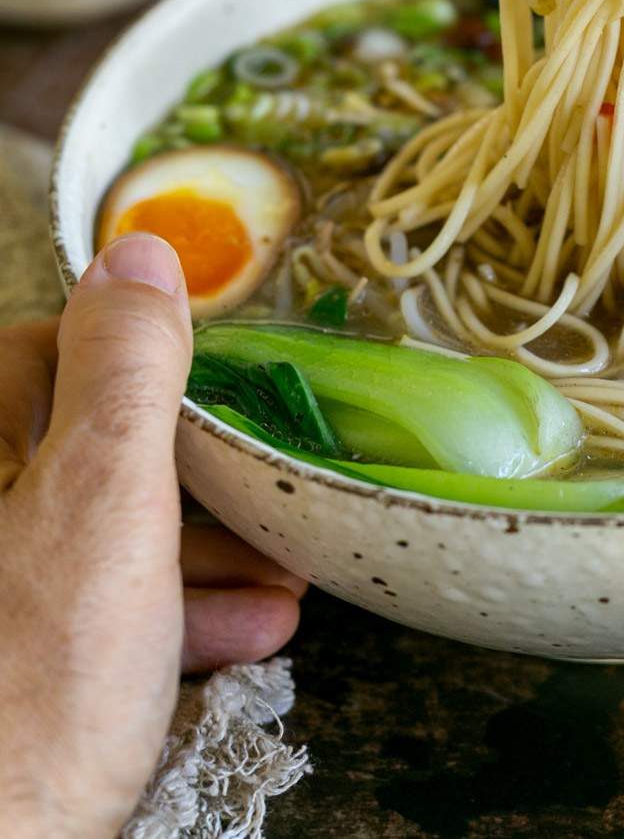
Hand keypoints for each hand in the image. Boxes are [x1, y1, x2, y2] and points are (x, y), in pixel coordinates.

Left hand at [0, 234, 305, 837]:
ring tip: (285, 574)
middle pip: (87, 446)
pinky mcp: (16, 658)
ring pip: (99, 531)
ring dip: (200, 547)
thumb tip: (138, 248)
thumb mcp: (105, 499)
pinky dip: (169, 612)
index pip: (49, 350)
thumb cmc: (34, 687)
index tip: (218, 394)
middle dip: (193, 471)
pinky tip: (245, 634)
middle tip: (268, 491)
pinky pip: (93, 608)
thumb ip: (127, 368)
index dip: (146, 367)